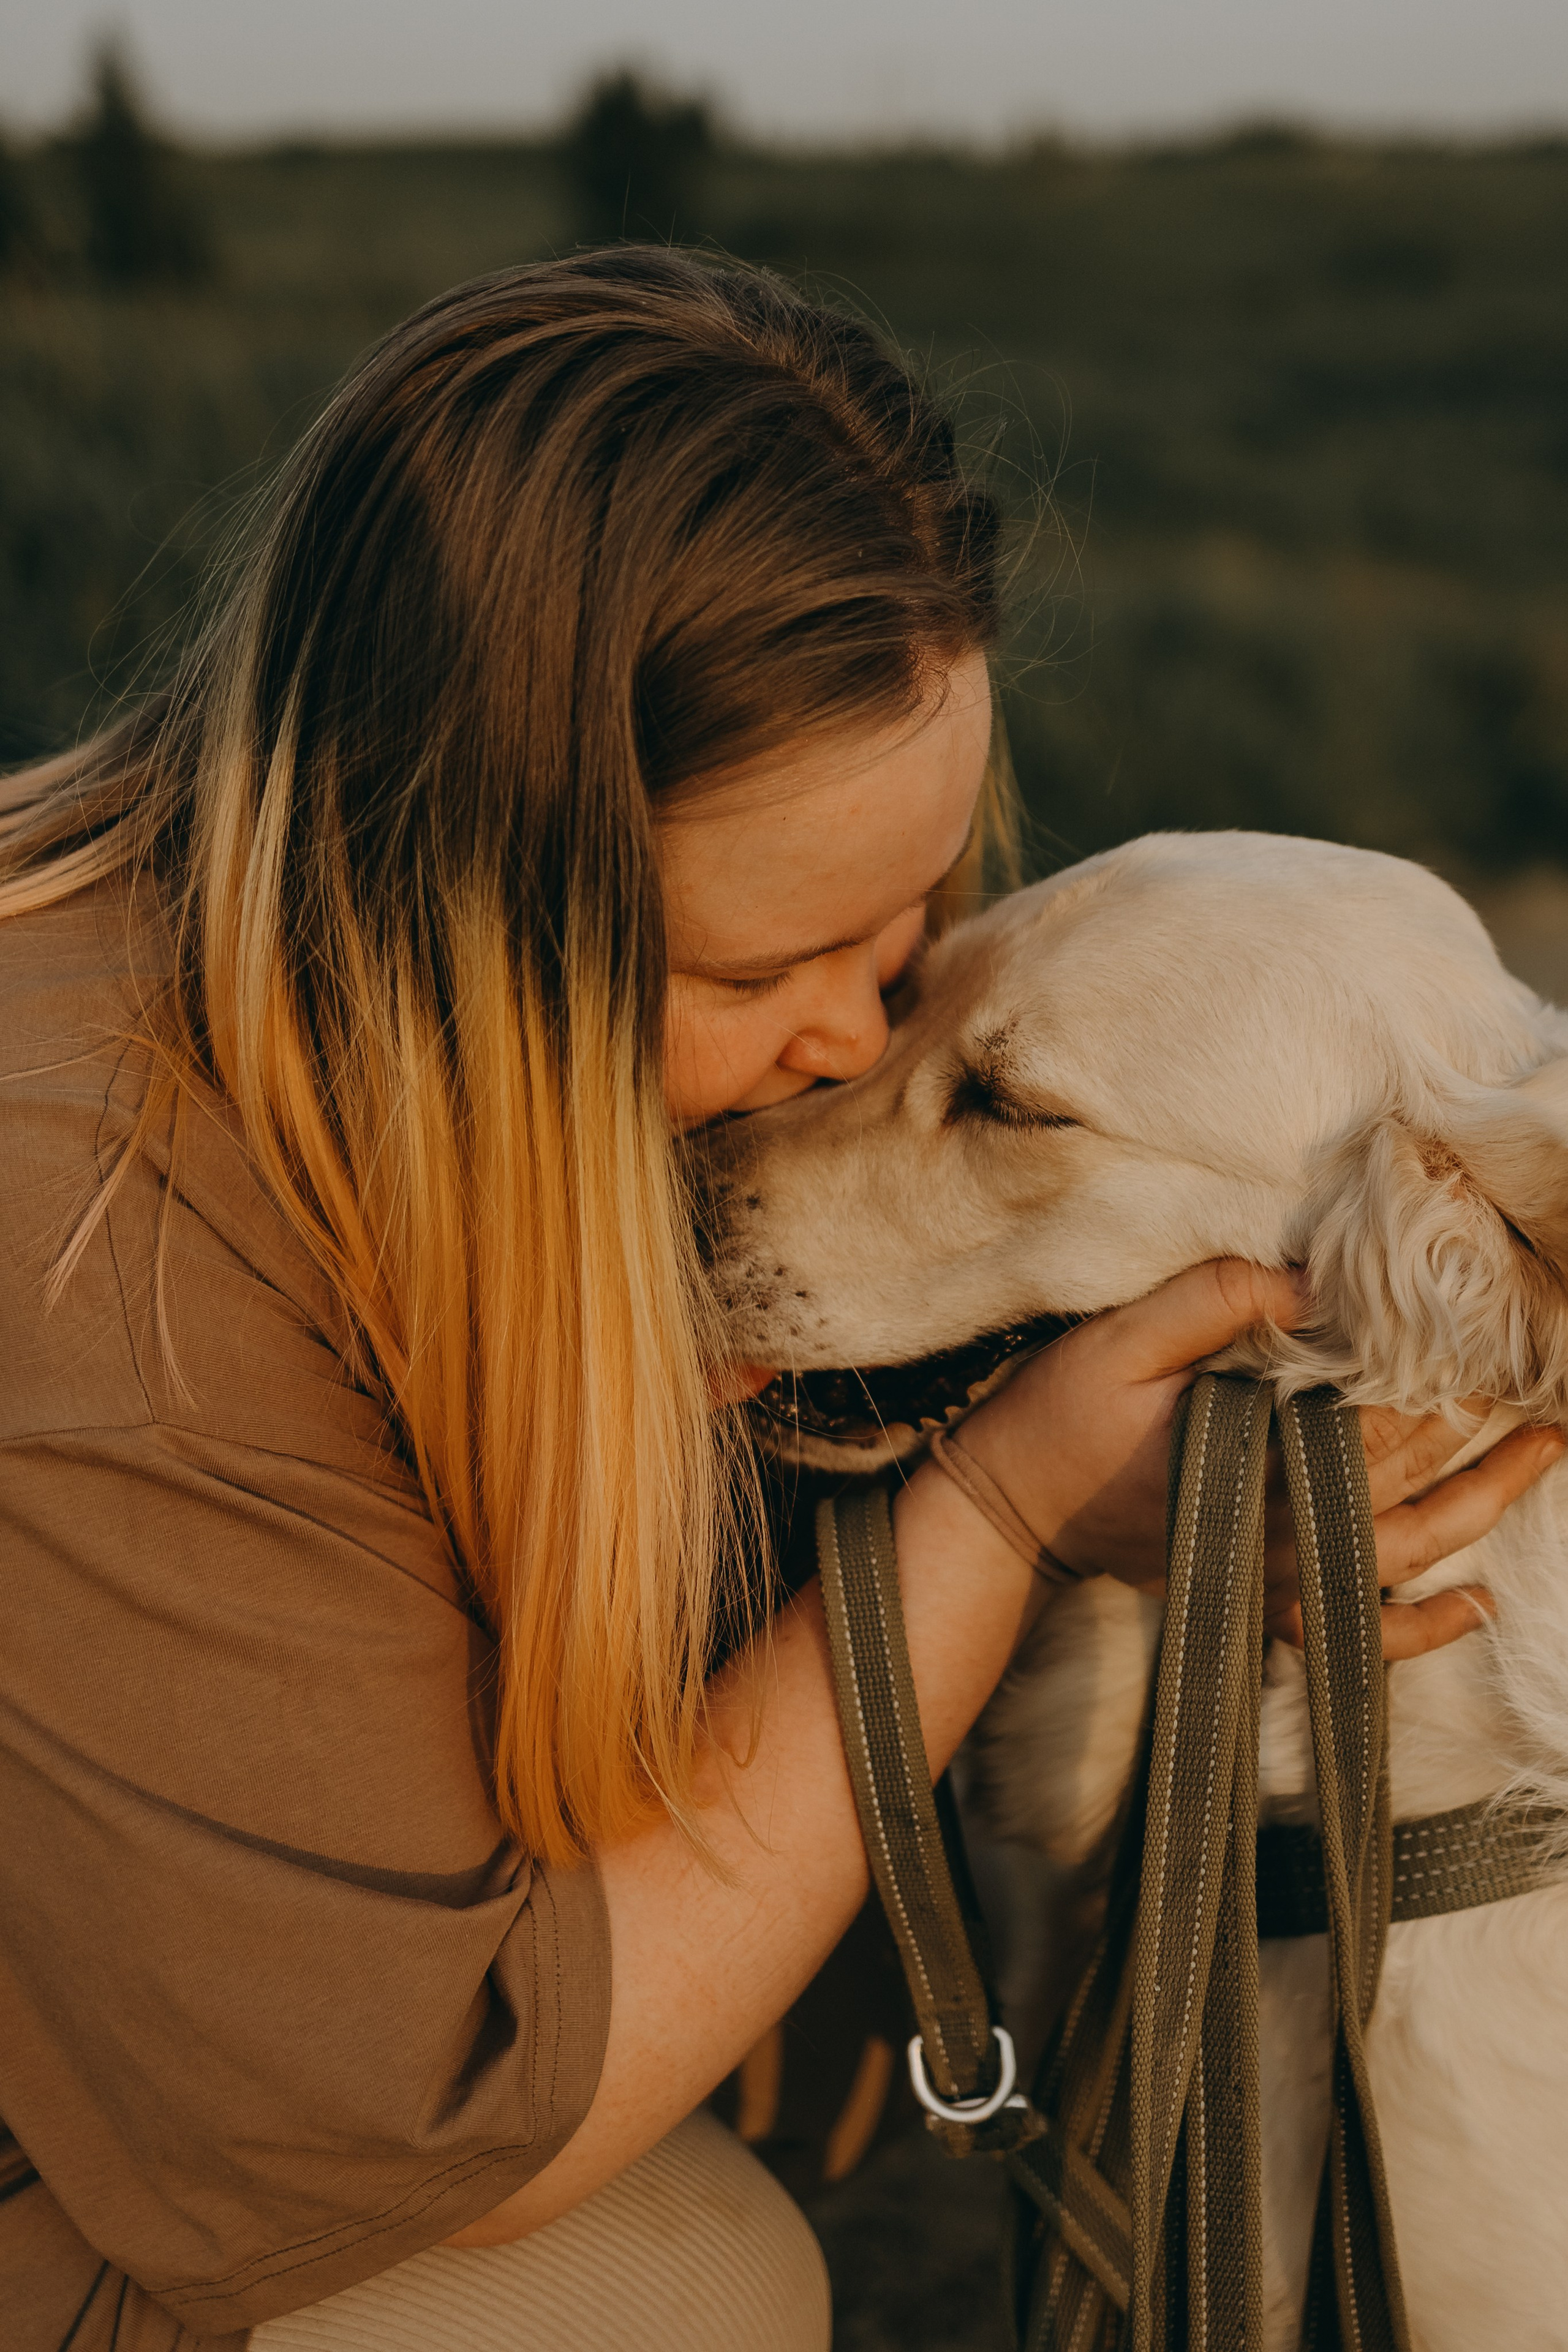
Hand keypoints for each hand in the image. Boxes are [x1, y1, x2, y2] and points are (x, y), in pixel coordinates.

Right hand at [958, 1259, 1564, 1660]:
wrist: (1006, 1513)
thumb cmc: (1058, 1419)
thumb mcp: (1119, 1339)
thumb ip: (1212, 1300)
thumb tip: (1313, 1280)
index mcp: (1250, 1458)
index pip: (1370, 1421)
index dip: (1436, 1382)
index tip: (1488, 1340)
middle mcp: (1276, 1529)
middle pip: (1407, 1487)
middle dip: (1483, 1444)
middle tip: (1546, 1403)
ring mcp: (1272, 1575)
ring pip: (1403, 1554)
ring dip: (1481, 1511)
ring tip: (1541, 1462)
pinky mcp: (1257, 1599)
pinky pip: (1355, 1631)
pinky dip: (1421, 1629)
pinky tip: (1474, 1607)